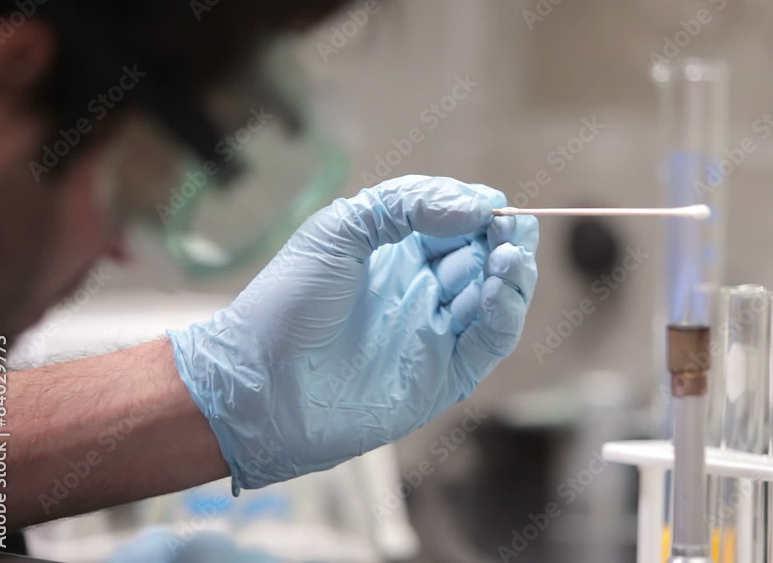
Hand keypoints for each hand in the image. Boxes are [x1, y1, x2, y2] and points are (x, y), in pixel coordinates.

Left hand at [168, 175, 538, 492]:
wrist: (260, 385)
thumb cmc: (287, 304)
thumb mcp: (337, 231)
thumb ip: (403, 205)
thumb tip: (474, 205)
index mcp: (395, 251)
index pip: (456, 221)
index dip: (477, 208)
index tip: (489, 202)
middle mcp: (422, 289)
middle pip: (485, 255)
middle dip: (505, 236)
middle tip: (512, 227)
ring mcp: (436, 331)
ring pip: (498, 296)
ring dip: (513, 271)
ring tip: (509, 253)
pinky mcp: (446, 374)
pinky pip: (491, 340)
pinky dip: (506, 312)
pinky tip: (499, 286)